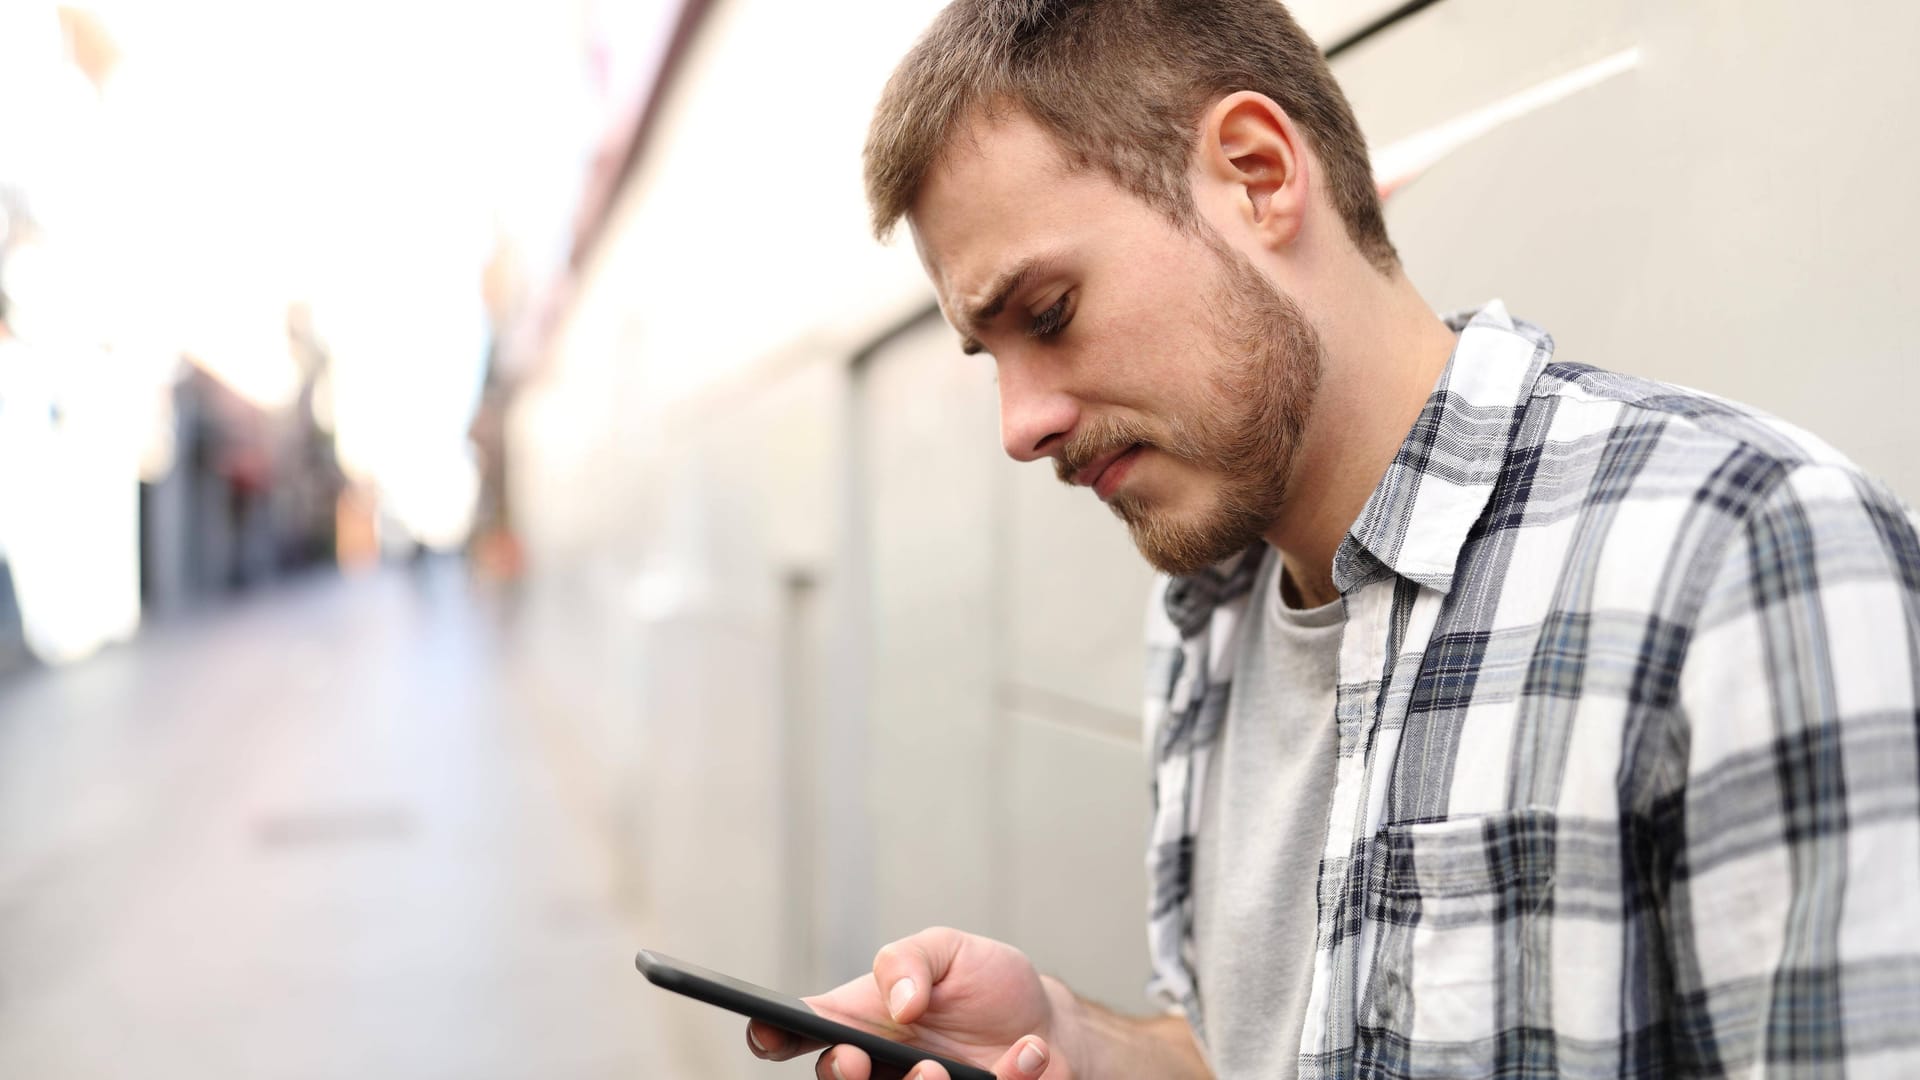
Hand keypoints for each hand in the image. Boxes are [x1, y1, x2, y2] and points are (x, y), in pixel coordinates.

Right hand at [745, 927, 1073, 1079]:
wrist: (1053, 1026)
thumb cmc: (988, 987)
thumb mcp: (948, 949)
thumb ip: (909, 960)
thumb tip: (900, 1003)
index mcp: (858, 1025)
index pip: (798, 1034)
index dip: (771, 1035)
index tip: (769, 1031)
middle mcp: (879, 1070)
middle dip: (839, 1072)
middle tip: (857, 1057)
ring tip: (939, 1067)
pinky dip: (1009, 1077)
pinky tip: (1028, 1051)